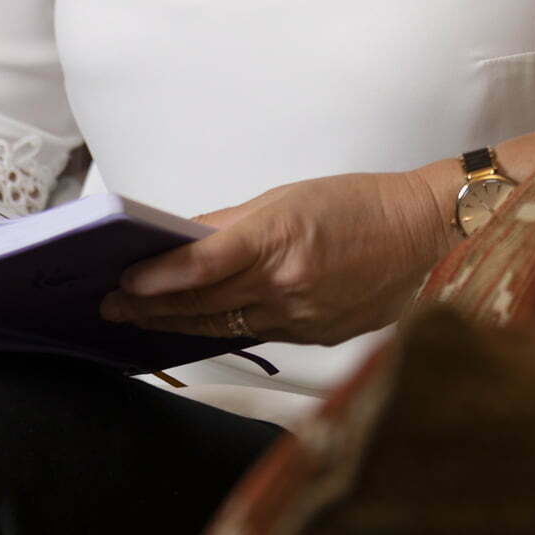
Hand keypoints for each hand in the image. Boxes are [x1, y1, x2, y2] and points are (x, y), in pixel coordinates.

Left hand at [98, 170, 451, 347]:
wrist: (422, 235)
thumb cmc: (362, 204)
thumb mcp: (289, 197)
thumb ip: (231, 224)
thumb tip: (180, 241)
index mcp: (280, 240)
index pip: (200, 266)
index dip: (156, 279)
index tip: (122, 284)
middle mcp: (288, 286)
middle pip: (202, 303)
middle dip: (152, 307)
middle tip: (112, 306)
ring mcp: (301, 318)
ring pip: (223, 325)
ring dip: (178, 322)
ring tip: (142, 317)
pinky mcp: (313, 337)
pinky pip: (256, 333)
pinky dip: (223, 326)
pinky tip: (199, 323)